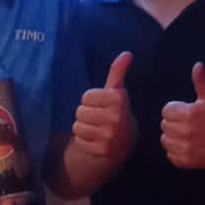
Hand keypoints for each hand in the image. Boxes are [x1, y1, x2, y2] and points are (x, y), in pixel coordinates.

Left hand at [71, 51, 134, 165]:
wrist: (122, 142)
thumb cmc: (115, 111)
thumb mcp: (117, 91)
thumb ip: (118, 72)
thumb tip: (127, 54)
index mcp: (118, 101)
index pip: (86, 97)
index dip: (91, 100)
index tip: (101, 104)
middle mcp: (115, 119)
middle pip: (80, 111)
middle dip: (86, 113)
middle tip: (97, 117)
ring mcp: (109, 136)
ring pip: (78, 126)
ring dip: (83, 127)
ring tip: (95, 127)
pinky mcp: (101, 150)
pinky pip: (80, 140)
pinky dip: (84, 140)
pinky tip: (94, 139)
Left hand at [160, 62, 204, 169]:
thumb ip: (201, 81)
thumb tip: (197, 65)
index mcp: (189, 113)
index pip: (166, 110)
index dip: (175, 110)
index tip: (186, 112)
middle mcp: (184, 131)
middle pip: (164, 124)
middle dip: (174, 122)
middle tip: (187, 123)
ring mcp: (184, 147)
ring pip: (165, 139)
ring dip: (173, 136)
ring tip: (186, 134)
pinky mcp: (185, 160)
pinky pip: (170, 154)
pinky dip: (176, 151)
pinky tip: (187, 145)